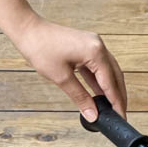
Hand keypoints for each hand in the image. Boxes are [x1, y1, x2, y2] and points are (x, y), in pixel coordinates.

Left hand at [12, 15, 126, 120]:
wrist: (27, 28)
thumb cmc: (40, 48)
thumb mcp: (61, 78)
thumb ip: (80, 98)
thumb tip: (93, 115)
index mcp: (95, 52)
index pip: (111, 83)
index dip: (116, 103)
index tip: (121, 118)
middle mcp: (99, 46)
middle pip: (116, 77)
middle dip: (119, 97)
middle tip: (120, 115)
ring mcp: (94, 45)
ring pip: (110, 72)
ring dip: (112, 90)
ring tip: (113, 107)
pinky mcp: (88, 47)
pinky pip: (100, 68)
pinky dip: (102, 82)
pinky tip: (102, 95)